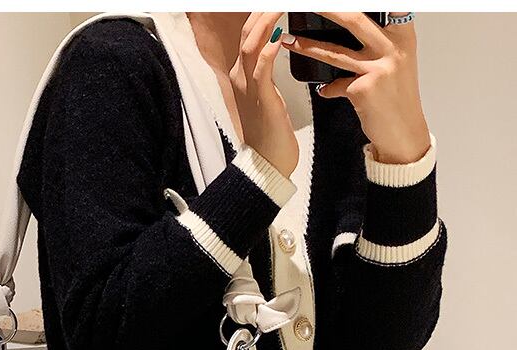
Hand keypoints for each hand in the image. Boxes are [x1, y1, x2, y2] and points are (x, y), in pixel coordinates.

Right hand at [230, 12, 298, 177]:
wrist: (267, 161)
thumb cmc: (271, 131)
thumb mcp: (265, 95)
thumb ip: (265, 71)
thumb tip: (276, 46)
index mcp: (241, 74)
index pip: (248, 34)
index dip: (260, 13)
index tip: (275, 3)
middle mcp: (240, 76)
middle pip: (247, 32)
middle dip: (263, 10)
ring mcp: (247, 86)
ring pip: (252, 44)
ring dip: (267, 20)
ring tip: (281, 4)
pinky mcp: (260, 97)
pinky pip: (262, 67)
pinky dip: (270, 48)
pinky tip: (280, 34)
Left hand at [282, 12, 430, 163]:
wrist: (403, 132)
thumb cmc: (398, 98)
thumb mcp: (397, 61)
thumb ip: (379, 42)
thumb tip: (352, 24)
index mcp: (402, 35)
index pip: (383, 7)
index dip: (359, 2)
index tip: (334, 1)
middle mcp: (393, 48)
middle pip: (353, 19)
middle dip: (326, 9)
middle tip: (306, 5)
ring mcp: (378, 68)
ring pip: (335, 52)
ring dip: (307, 45)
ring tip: (288, 40)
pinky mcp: (364, 89)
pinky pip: (334, 85)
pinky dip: (327, 89)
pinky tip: (325, 90)